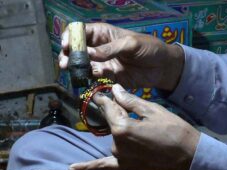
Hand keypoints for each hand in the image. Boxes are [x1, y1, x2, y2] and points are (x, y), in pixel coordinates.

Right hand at [59, 23, 184, 90]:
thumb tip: (89, 54)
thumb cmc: (149, 48)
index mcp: (104, 34)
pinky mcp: (108, 76)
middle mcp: (100, 48)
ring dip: (75, 68)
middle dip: (68, 54)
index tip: (66, 45)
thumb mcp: (131, 44)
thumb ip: (111, 49)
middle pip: (78, 49)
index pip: (82, 32)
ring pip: (83, 64)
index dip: (71, 37)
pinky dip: (87, 78)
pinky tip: (84, 80)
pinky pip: (94, 77)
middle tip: (64, 63)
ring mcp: (103, 63)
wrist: (162, 67)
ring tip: (70, 71)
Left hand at [69, 84, 199, 169]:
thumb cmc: (173, 129)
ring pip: (114, 138)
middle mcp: (117, 144)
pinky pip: (105, 166)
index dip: (104, 98)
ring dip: (119, 130)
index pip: (108, 108)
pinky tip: (73, 168)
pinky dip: (89, 167)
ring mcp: (120, 157)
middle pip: (111, 123)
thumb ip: (129, 101)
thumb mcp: (153, 110)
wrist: (188, 154)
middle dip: (115, 113)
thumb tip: (114, 89)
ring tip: (137, 125)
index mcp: (122, 128)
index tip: (98, 92)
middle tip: (124, 104)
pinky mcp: (126, 166)